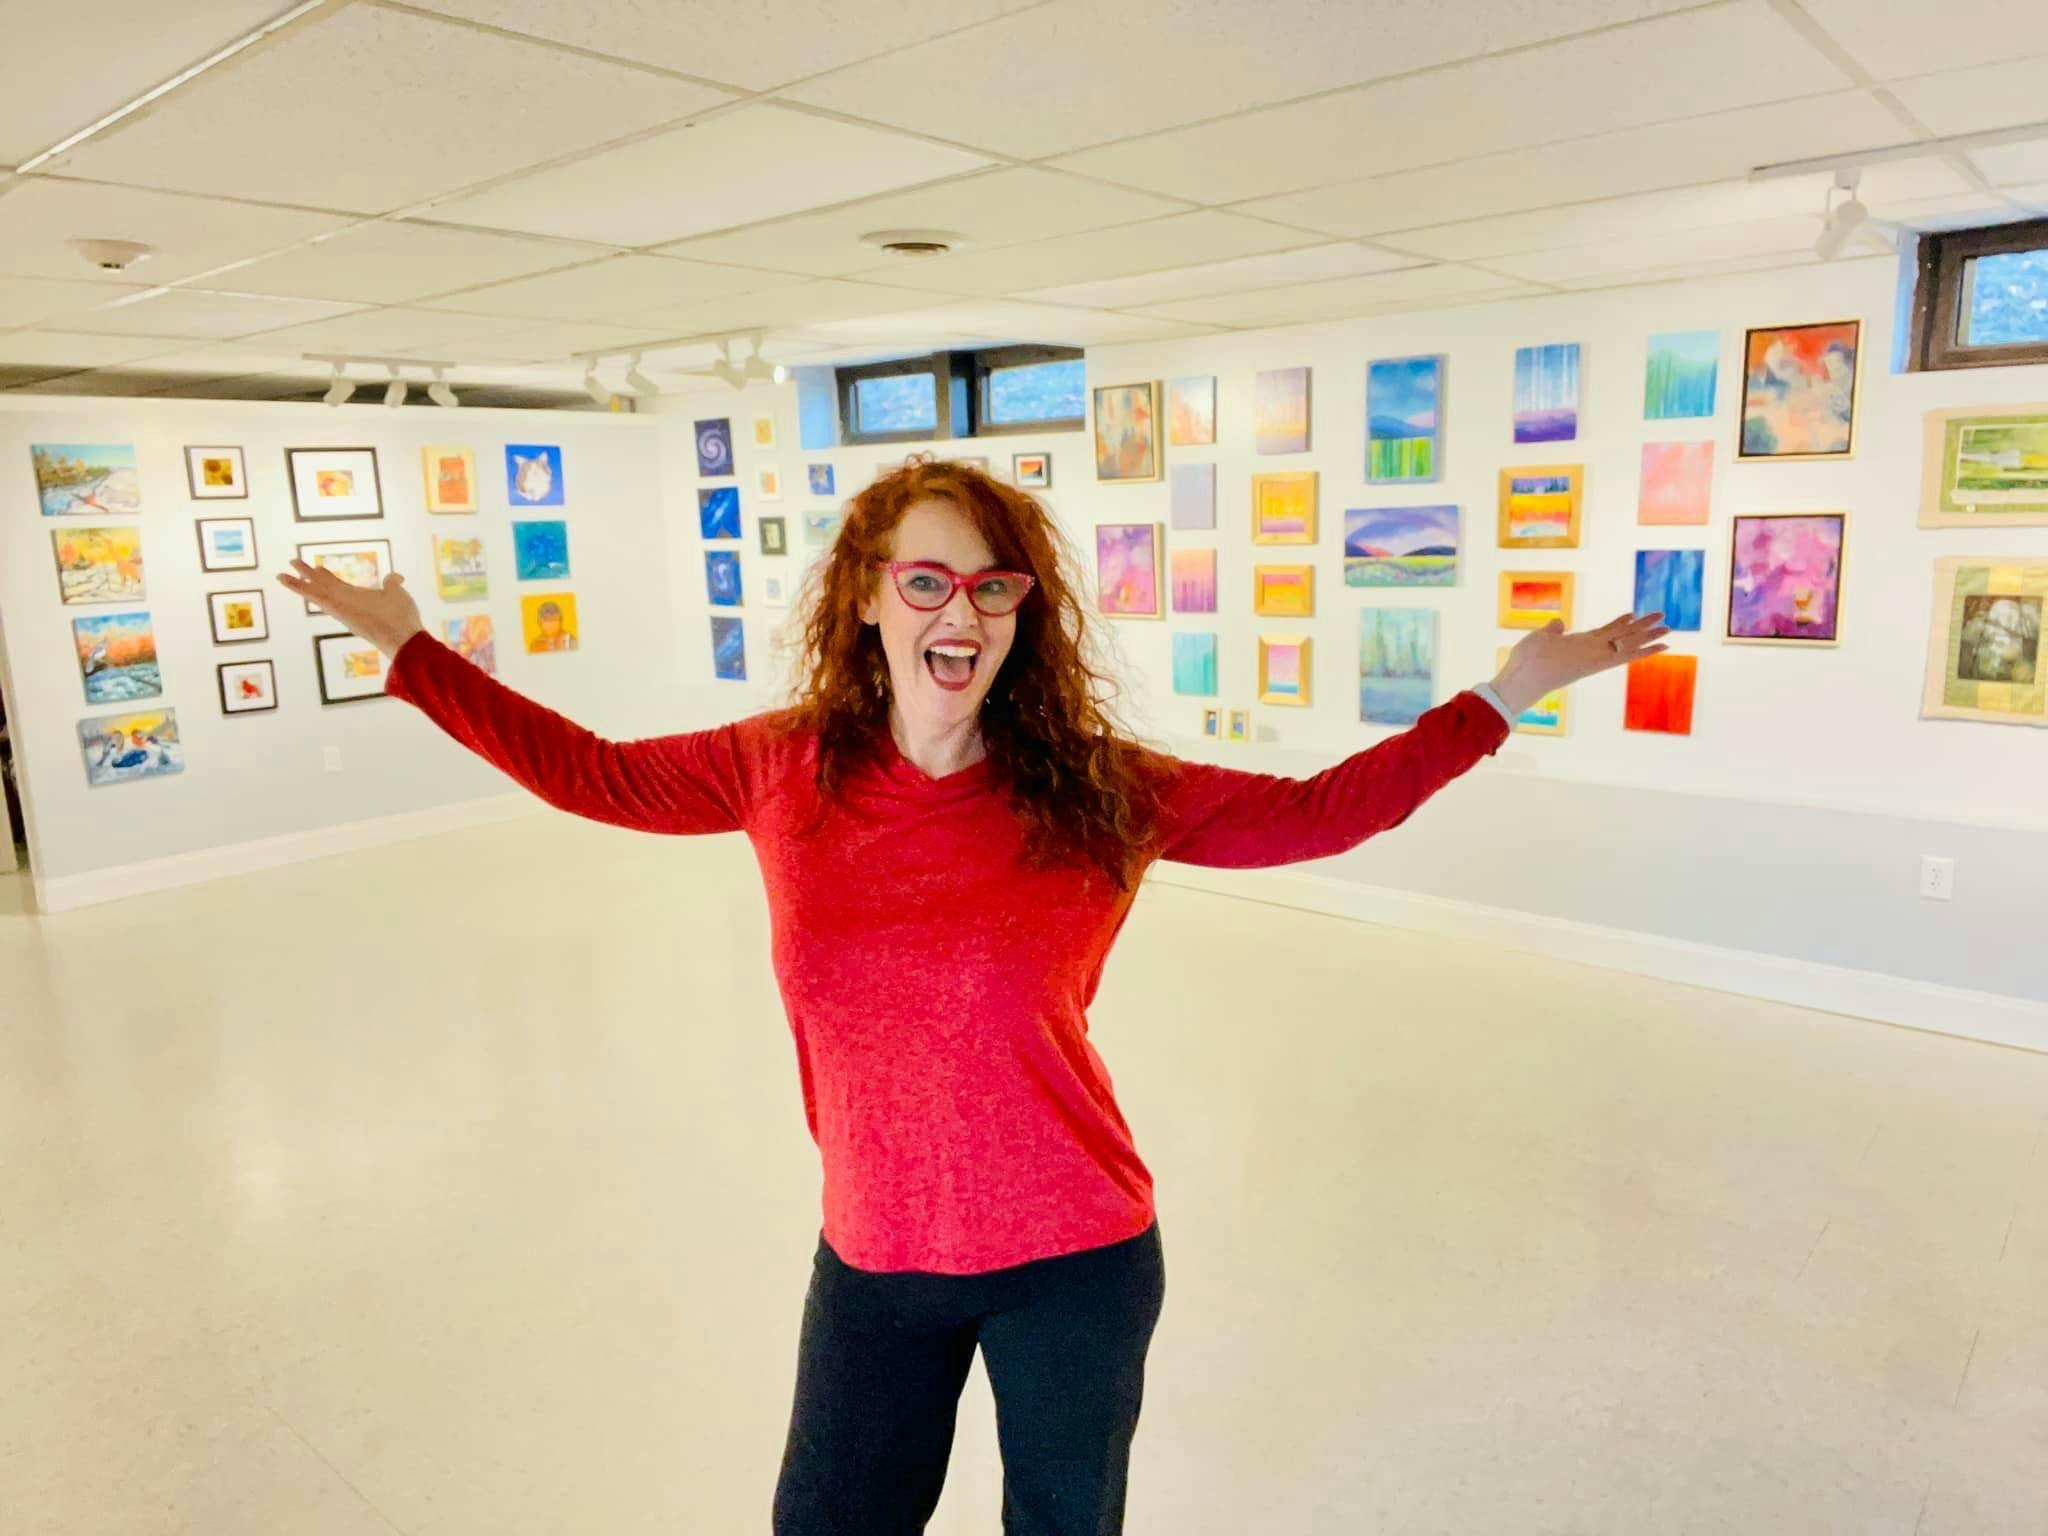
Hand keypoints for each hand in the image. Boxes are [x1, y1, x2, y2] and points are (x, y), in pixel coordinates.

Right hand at [277, 559, 425, 656]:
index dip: (326, 576)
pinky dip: (300, 588)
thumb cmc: (403, 619)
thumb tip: (397, 576)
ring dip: (297, 583)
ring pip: (315, 592)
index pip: (337, 585)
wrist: (406, 638)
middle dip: (307, 576)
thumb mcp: (397, 594)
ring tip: (280, 575)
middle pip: (322, 586)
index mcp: (357, 599)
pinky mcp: (337, 608)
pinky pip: (315, 597)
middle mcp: (346, 603)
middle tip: (293, 562)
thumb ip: (392, 584)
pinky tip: (286, 580)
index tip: (317, 567)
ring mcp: (340, 606)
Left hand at [1491, 611, 1669, 715]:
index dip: (1619, 623)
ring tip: (1669, 627)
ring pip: (1629, 644)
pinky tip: (1663, 645)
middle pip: (1622, 636)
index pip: (1604, 632)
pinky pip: (1626, 655)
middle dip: (1642, 627)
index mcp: (1578, 644)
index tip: (1631, 613)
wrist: (1521, 677)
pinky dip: (1645, 650)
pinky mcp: (1598, 663)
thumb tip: (1559, 622)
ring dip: (1650, 636)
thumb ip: (1552, 630)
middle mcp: (1591, 651)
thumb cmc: (1525, 660)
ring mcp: (1596, 657)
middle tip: (1662, 619)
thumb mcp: (1540, 637)